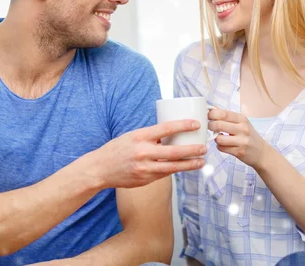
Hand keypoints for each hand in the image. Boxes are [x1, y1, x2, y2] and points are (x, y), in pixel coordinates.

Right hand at [88, 119, 206, 188]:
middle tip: (204, 147)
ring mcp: (144, 168)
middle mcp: (143, 152)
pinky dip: (176, 170)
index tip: (196, 124)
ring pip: (173, 167)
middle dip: (192, 150)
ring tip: (201, 161)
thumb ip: (150, 136)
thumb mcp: (132, 136)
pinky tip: (185, 167)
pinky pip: (165, 174)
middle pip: (173, 151)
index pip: (166, 128)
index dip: (183, 125)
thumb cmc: (118, 149)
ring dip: (189, 164)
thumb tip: (172, 134)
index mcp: (140, 136)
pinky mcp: (145, 179)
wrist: (100, 169)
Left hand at [208, 108, 265, 167]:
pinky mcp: (239, 152)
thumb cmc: (248, 135)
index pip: (223, 113)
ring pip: (219, 138)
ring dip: (215, 138)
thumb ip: (227, 116)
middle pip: (218, 125)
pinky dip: (219, 146)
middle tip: (209, 127)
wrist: (261, 152)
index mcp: (242, 119)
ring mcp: (242, 141)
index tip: (207, 116)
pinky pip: (221, 148)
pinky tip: (223, 145)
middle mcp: (243, 128)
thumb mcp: (242, 122)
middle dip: (210, 126)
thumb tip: (212, 108)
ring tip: (218, 137)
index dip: (211, 114)